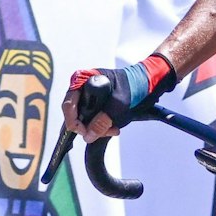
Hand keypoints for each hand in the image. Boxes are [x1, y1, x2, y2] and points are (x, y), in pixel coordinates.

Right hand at [60, 53, 176, 140]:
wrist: (146, 82)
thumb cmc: (133, 84)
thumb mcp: (119, 103)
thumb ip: (103, 119)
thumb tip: (88, 136)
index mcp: (83, 79)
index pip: (68, 105)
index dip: (74, 122)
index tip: (85, 132)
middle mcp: (81, 87)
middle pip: (75, 114)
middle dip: (89, 127)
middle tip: (106, 132)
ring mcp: (87, 96)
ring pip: (84, 119)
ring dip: (97, 128)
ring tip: (113, 129)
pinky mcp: (94, 103)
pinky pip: (92, 118)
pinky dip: (101, 125)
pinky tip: (112, 127)